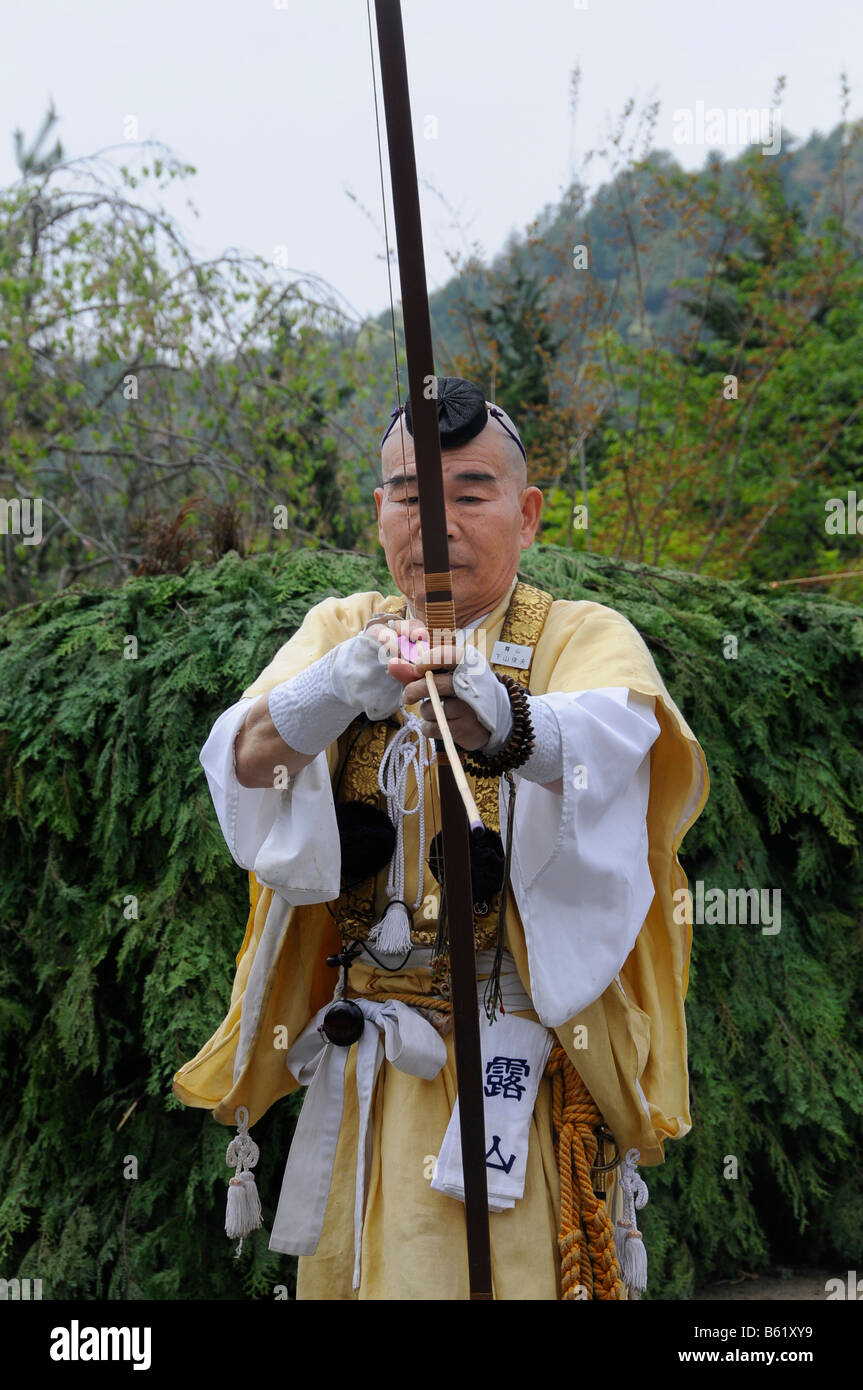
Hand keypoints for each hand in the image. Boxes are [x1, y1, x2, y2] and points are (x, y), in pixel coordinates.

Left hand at [388, 633, 506, 752]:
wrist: (498, 717)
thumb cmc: (465, 691)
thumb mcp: (449, 676)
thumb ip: (419, 671)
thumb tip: (392, 665)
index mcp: (469, 664)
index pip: (448, 656)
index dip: (429, 660)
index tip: (418, 668)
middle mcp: (471, 686)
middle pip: (432, 685)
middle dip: (414, 690)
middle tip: (407, 696)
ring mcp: (468, 709)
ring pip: (429, 708)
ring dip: (426, 711)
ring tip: (440, 710)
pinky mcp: (463, 730)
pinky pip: (431, 727)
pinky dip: (429, 727)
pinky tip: (441, 723)